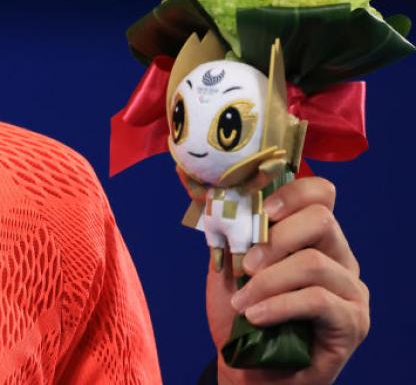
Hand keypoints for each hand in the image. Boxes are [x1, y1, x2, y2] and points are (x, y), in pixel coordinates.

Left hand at [204, 177, 368, 383]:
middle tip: (246, 265)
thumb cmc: (241, 314)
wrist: (249, 369)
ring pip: (315, 262)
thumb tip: (207, 191)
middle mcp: (339, 257)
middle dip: (275, 238)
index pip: (321, 194)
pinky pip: (318, 300)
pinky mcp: (352, 321)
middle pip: (320, 219)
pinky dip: (279, 305)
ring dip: (268, 281)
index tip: (261, 210)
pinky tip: (256, 316)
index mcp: (313, 237)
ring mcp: (350, 289)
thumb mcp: (228, 265)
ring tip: (242, 302)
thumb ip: (228, 230)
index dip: (291, 192)